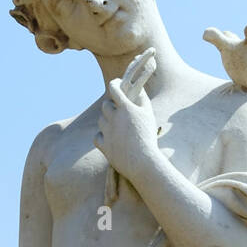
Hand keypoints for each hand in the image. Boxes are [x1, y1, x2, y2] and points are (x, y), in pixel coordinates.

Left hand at [95, 49, 158, 185]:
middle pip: (105, 105)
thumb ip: (142, 99)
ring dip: (107, 121)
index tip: (116, 84)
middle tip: (118, 111)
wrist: (143, 162)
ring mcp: (107, 132)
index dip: (114, 84)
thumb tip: (138, 89)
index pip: (114, 88)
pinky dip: (102, 136)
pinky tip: (109, 138)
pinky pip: (97, 136)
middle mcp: (113, 118)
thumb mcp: (148, 115)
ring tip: (117, 127)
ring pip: (101, 120)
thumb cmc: (148, 137)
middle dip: (111, 106)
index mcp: (125, 108)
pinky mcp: (103, 145)